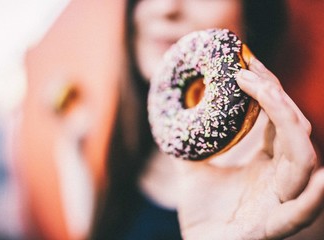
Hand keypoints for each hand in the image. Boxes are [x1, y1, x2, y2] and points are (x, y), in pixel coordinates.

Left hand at [175, 54, 323, 239]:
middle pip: (293, 130)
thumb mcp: (192, 170)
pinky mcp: (270, 227)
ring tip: (267, 91)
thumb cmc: (203, 214)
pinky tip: (320, 180)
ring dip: (291, 124)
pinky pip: (297, 214)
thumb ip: (187, 144)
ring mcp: (279, 200)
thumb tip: (171, 116)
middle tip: (248, 70)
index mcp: (267, 164)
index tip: (244, 64)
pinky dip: (312, 200)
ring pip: (302, 161)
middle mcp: (279, 177)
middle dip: (275, 97)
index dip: (267, 91)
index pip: (278, 120)